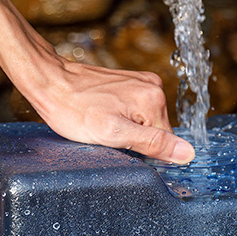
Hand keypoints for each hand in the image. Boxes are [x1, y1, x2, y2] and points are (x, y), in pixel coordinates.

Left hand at [23, 57, 196, 163]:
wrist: (49, 81)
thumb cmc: (73, 109)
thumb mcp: (112, 135)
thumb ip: (153, 144)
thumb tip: (187, 153)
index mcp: (154, 100)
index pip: (165, 143)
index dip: (141, 152)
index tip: (118, 145)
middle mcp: (154, 87)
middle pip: (156, 131)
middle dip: (134, 139)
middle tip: (106, 134)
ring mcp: (142, 81)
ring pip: (145, 121)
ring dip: (127, 128)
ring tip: (101, 122)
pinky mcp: (131, 81)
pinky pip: (136, 110)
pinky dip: (122, 117)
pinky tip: (103, 114)